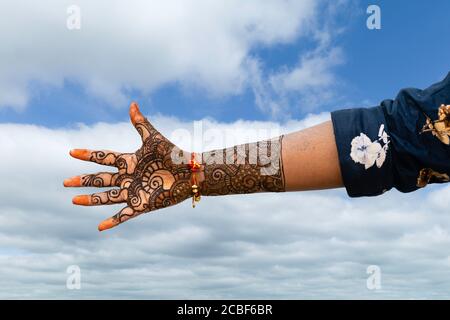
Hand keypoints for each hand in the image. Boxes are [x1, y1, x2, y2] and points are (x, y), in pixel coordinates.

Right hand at [64, 102, 193, 230]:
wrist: (190, 173)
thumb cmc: (173, 154)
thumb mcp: (153, 139)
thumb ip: (141, 123)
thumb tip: (132, 103)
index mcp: (129, 161)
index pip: (104, 157)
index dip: (88, 155)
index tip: (71, 152)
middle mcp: (128, 177)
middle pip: (101, 179)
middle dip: (84, 180)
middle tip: (66, 182)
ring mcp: (134, 192)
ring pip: (107, 197)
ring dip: (91, 199)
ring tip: (73, 200)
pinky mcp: (142, 205)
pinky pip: (124, 214)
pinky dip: (113, 221)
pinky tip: (99, 227)